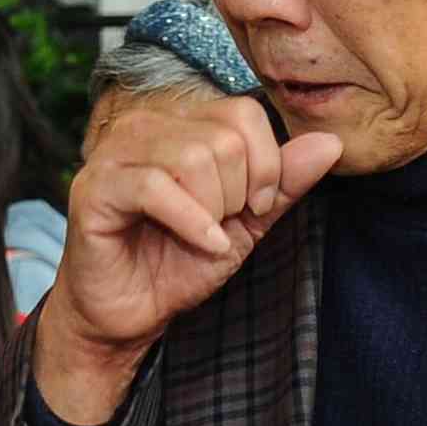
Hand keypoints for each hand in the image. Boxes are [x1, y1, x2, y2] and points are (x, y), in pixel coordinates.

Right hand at [34, 91, 339, 422]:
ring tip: (201, 235)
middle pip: (224, 137)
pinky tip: (201, 245)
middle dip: (237, 194)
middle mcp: (145, 125)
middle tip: (220, 224)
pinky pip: (155, 187)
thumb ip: (284, 182)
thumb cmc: (179, 261)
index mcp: (181, 121)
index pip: (244, 112)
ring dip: (213, 210)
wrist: (130, 312)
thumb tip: (331, 143)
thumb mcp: (247, 221)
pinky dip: (192, 223)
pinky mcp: (95, 188)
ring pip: (192, 156)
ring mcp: (115, 153)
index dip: (265, 165)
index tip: (254, 207)